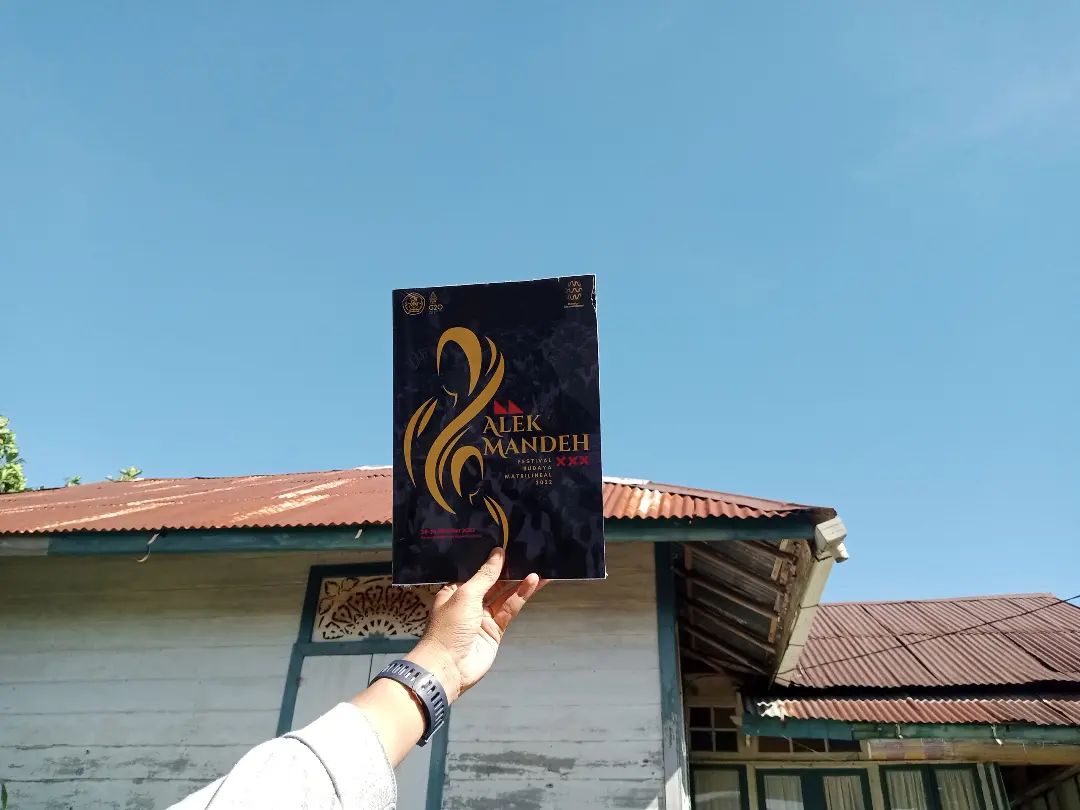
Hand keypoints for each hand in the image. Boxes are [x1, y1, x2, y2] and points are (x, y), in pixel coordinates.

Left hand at [406, 547, 545, 701]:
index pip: (475, 571)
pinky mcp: (496, 630)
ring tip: (539, 567)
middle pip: (492, 583)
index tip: (507, 544)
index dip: (490, 560)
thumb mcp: (466, 594)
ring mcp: (483, 617)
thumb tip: (498, 552)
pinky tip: (533, 583)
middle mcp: (470, 602)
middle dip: (508, 570)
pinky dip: (521, 596)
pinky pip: (510, 609)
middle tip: (528, 554)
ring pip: (504, 595)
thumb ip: (485, 575)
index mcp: (455, 591)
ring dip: (519, 582)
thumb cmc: (450, 626)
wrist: (449, 667)